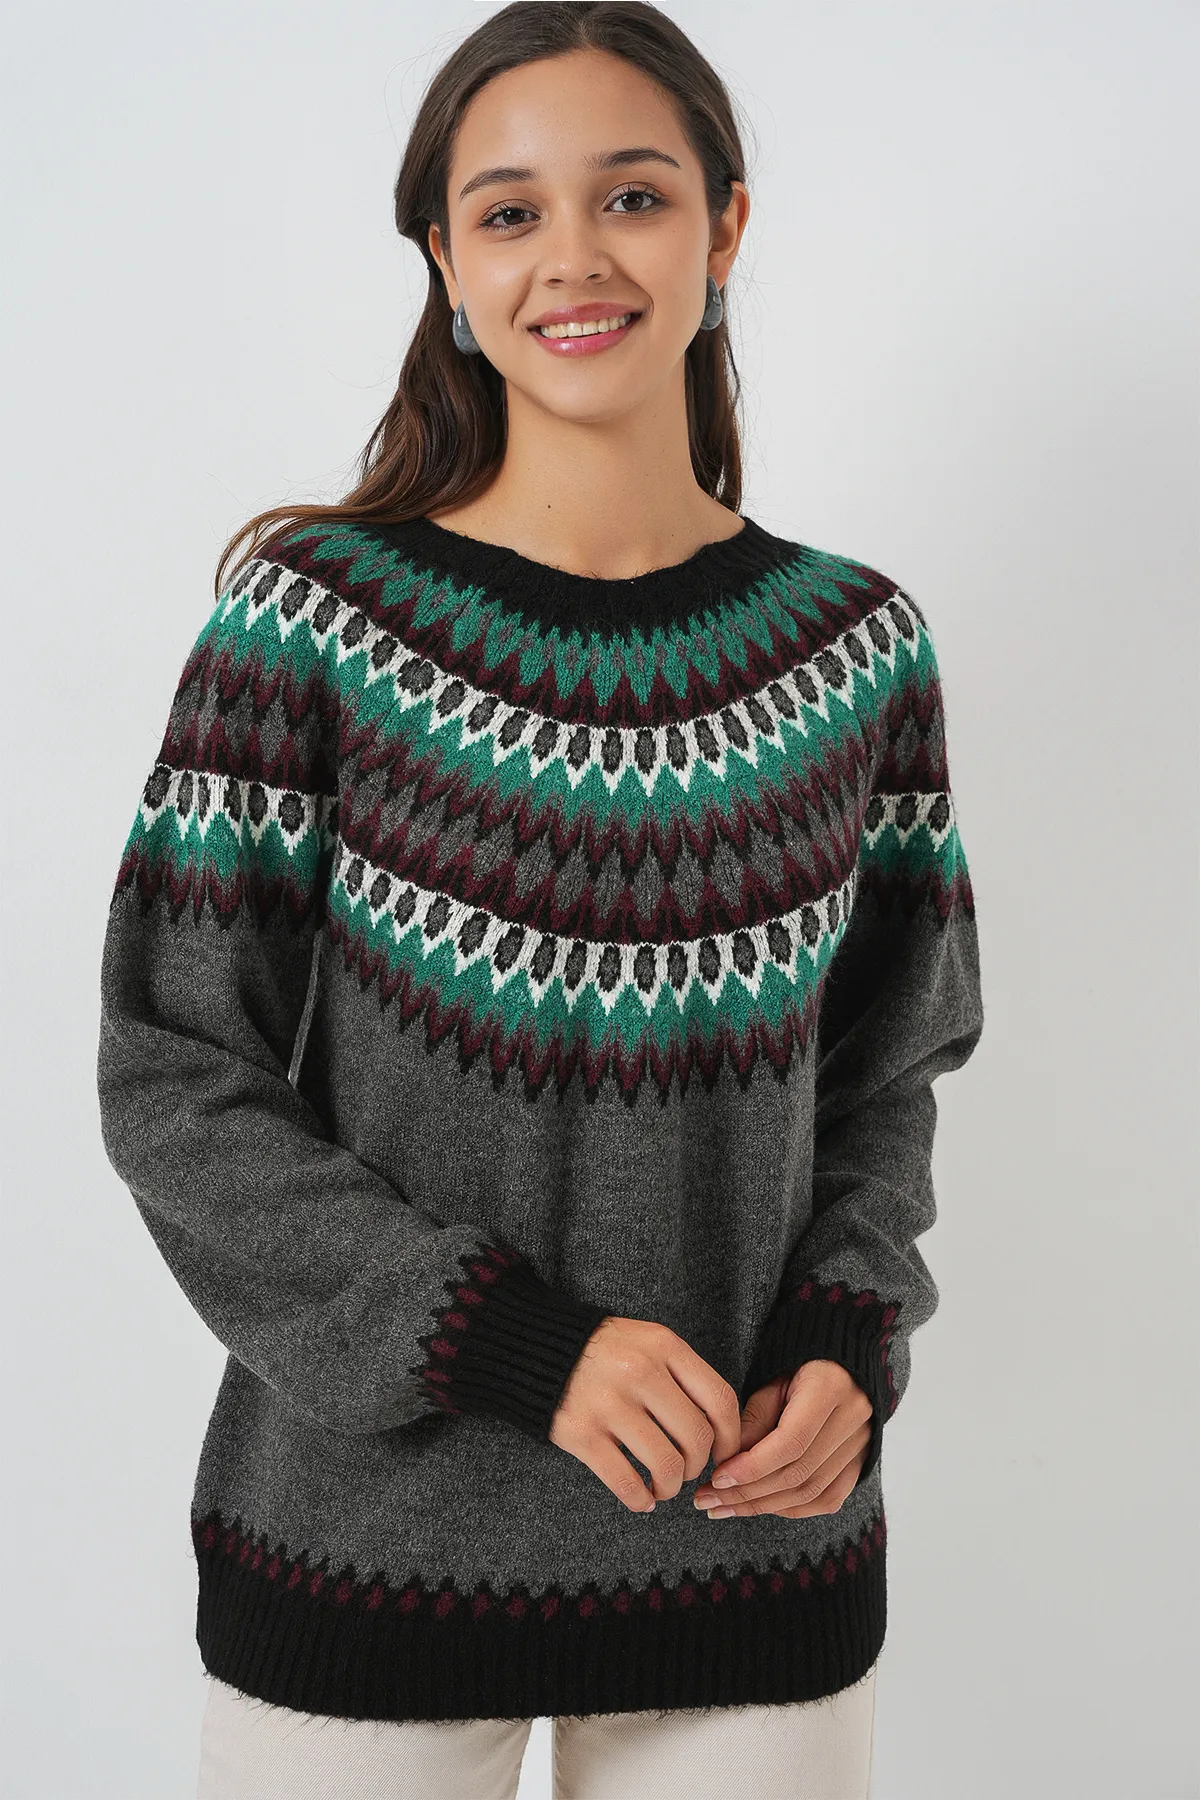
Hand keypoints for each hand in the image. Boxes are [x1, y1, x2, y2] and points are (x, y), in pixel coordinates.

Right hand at [550, 1317, 744, 1513]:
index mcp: (663, 1346)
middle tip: (687, 1470)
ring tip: (663, 1487)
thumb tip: (719, 1428)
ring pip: (666, 1465)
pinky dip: (640, 1500)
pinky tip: (642, 1500)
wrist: (536, 1348)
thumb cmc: (603, 1350)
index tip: (725, 1454)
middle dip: (698, 1465)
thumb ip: (681, 1373)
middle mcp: (640, 1372)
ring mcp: (609, 1404)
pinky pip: (626, 1482)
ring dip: (671, 1487)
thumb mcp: (647, 1341)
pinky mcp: (582, 1434)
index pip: (719, 1399)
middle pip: (696, 1437)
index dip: (731, 1437)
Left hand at [692, 1360, 872, 1517]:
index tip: (718, 1479)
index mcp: (830, 1388)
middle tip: (708, 1500)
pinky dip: (792, 1509)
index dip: (752, 1467)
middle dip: (748, 1493)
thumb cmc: (797, 1366)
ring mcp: (861, 1444)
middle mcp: (853, 1420)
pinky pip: (828, 1499)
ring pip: (811, 1492)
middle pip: (799, 1473)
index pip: (791, 1442)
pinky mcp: (861, 1461)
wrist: (839, 1362)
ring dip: (763, 1506)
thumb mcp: (770, 1380)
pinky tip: (761, 1507)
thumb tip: (727, 1465)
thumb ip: (752, 1420)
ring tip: (724, 1508)